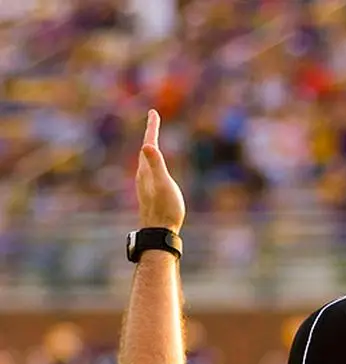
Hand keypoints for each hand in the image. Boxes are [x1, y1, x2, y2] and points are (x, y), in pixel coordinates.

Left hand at [136, 110, 184, 233]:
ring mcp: (145, 186)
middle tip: (154, 121)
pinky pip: (150, 172)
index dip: (152, 128)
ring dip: (149, 149)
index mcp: (146, 170)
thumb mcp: (163, 185)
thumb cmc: (165, 210)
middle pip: (145, 150)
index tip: (153, 112)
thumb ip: (156, 164)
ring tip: (152, 141)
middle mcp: (143, 176)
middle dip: (150, 135)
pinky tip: (154, 169)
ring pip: (145, 161)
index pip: (148, 143)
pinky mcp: (150, 195)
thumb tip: (147, 145)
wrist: (159, 233)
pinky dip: (152, 163)